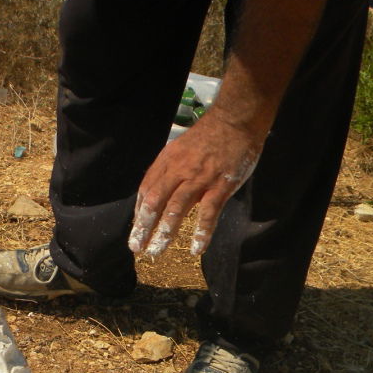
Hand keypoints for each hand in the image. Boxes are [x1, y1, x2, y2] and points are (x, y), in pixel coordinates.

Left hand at [129, 108, 264, 256]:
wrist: (235, 121)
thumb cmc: (208, 136)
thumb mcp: (180, 148)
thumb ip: (170, 169)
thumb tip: (160, 192)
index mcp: (167, 161)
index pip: (147, 190)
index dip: (140, 212)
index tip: (137, 229)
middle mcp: (179, 170)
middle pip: (155, 202)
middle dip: (144, 227)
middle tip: (137, 247)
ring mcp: (200, 178)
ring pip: (176, 209)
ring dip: (165, 232)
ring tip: (157, 251)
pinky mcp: (220, 185)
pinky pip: (208, 212)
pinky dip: (202, 232)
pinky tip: (195, 249)